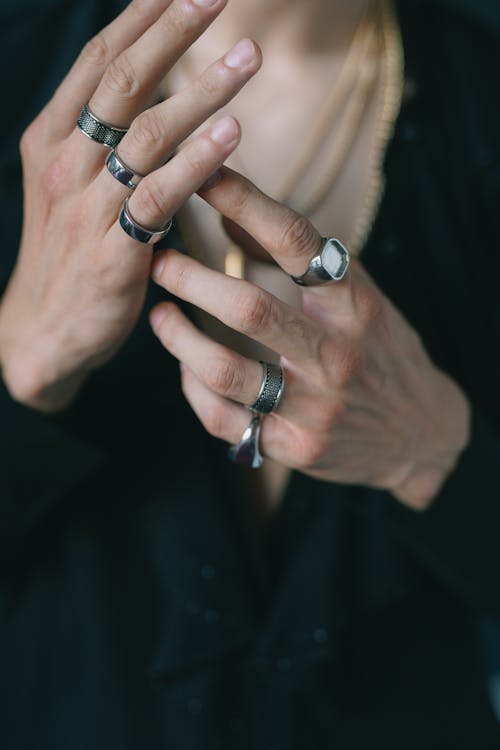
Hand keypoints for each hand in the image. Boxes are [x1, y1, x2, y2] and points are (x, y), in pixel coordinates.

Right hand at [0, 0, 260, 412]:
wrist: (45, 328)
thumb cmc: (70, 252)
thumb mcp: (74, 186)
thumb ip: (106, 140)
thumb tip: (156, 93)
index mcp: (52, 138)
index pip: (99, 62)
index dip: (143, 19)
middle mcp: (64, 162)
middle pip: (122, 82)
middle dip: (172, 32)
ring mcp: (86, 205)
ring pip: (146, 132)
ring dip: (202, 90)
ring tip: (248, 60)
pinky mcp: (112, 249)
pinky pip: (158, 195)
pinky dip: (197, 161)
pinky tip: (232, 133)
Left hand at [149, 167, 470, 509]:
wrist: (421, 432)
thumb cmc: (380, 352)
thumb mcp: (357, 298)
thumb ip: (300, 260)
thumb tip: (230, 212)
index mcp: (355, 305)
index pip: (295, 241)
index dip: (244, 202)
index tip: (203, 175)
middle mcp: (337, 354)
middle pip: (249, 309)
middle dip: (190, 279)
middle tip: (158, 261)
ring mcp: (315, 407)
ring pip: (225, 370)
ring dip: (178, 338)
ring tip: (159, 314)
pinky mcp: (294, 447)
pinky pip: (224, 418)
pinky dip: (194, 388)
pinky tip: (185, 367)